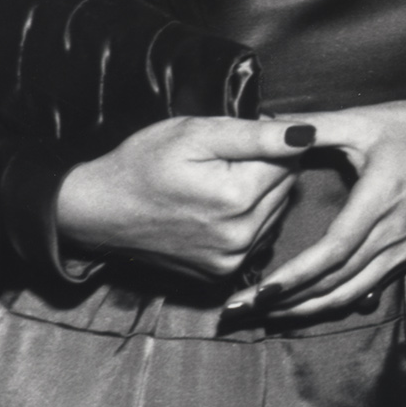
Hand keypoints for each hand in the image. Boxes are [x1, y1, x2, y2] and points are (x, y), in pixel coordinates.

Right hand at [55, 116, 315, 283]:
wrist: (97, 211)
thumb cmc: (143, 162)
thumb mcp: (196, 133)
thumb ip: (257, 135)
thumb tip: (308, 134)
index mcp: (238, 197)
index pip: (291, 157)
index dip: (265, 142)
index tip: (232, 142)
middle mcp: (241, 236)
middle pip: (286, 185)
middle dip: (265, 168)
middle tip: (219, 162)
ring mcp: (232, 260)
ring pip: (276, 210)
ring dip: (258, 194)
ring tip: (214, 184)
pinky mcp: (222, 273)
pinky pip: (259, 234)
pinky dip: (247, 218)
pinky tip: (214, 209)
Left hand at [235, 100, 405, 324]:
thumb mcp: (367, 120)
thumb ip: (317, 126)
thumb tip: (272, 124)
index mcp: (379, 200)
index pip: (332, 251)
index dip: (295, 276)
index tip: (260, 291)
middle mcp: (392, 233)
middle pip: (336, 282)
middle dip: (288, 301)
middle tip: (243, 310)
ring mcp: (403, 247)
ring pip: (351, 292)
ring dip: (309, 308)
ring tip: (269, 314)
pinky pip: (369, 287)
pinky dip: (335, 301)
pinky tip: (310, 305)